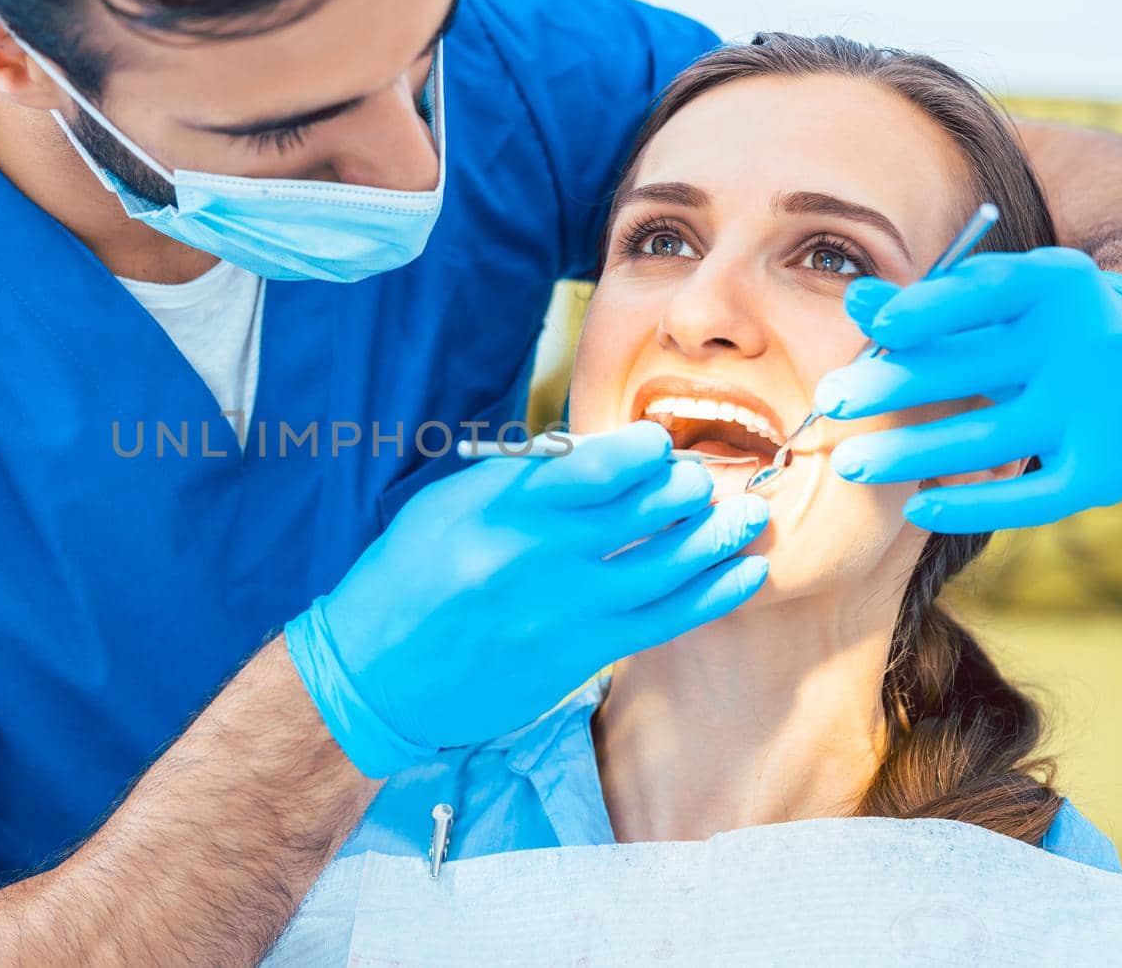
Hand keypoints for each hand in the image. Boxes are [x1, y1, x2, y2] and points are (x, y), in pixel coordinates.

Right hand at [284, 422, 768, 777]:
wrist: (374, 677)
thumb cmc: (406, 578)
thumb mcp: (447, 506)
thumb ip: (522, 479)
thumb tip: (600, 455)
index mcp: (502, 510)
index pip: (597, 468)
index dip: (643, 450)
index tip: (656, 444)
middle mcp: (540, 558)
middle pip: (645, 511)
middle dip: (687, 486)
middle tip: (700, 479)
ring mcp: (566, 612)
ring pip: (670, 566)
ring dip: (718, 535)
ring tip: (747, 516)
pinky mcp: (581, 657)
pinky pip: (666, 621)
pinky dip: (713, 594)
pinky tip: (746, 571)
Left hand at [814, 248, 1121, 532]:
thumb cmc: (1040, 331)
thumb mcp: (997, 305)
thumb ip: (927, 302)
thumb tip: (857, 299)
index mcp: (1056, 286)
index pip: (988, 290)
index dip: (931, 309)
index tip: (875, 327)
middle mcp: (1086, 342)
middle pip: (975, 368)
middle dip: (895, 387)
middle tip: (829, 402)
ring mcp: (1100, 411)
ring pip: (989, 438)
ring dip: (912, 454)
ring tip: (848, 462)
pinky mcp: (1103, 471)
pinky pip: (1031, 498)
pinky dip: (973, 506)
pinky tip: (915, 508)